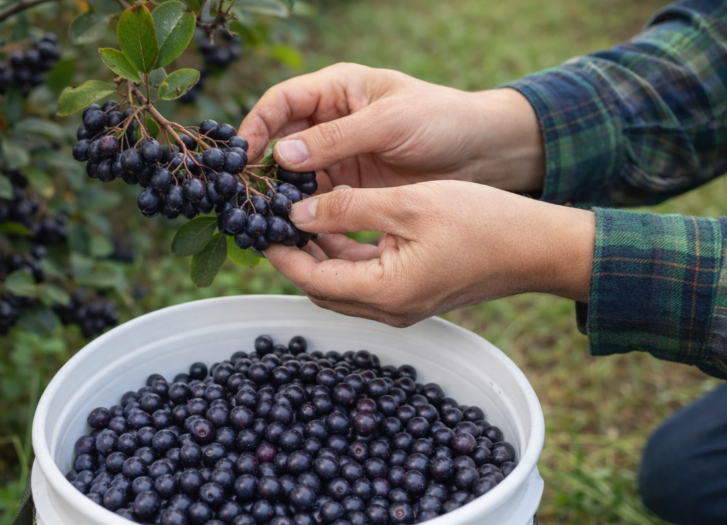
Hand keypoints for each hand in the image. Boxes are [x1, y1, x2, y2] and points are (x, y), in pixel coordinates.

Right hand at [239, 63, 544, 192]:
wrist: (485, 154)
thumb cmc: (444, 121)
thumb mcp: (390, 122)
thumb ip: (337, 138)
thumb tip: (282, 155)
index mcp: (337, 90)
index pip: (282, 102)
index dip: (256, 125)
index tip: (241, 155)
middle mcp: (332, 123)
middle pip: (281, 144)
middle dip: (262, 170)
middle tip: (247, 196)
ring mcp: (341, 158)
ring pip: (296, 178)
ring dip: (281, 198)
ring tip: (268, 220)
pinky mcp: (354, 189)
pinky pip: (319, 203)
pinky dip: (306, 217)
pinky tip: (296, 232)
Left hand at [264, 182, 594, 326]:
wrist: (537, 248)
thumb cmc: (482, 221)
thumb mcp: (408, 204)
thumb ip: (349, 208)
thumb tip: (298, 213)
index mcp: (383, 292)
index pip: (310, 278)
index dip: (280, 252)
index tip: (259, 224)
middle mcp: (388, 310)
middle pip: (321, 287)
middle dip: (294, 254)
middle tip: (274, 216)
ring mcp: (402, 307)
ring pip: (342, 285)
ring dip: (319, 254)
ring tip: (301, 213)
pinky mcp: (414, 297)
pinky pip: (366, 281)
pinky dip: (346, 257)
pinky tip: (340, 223)